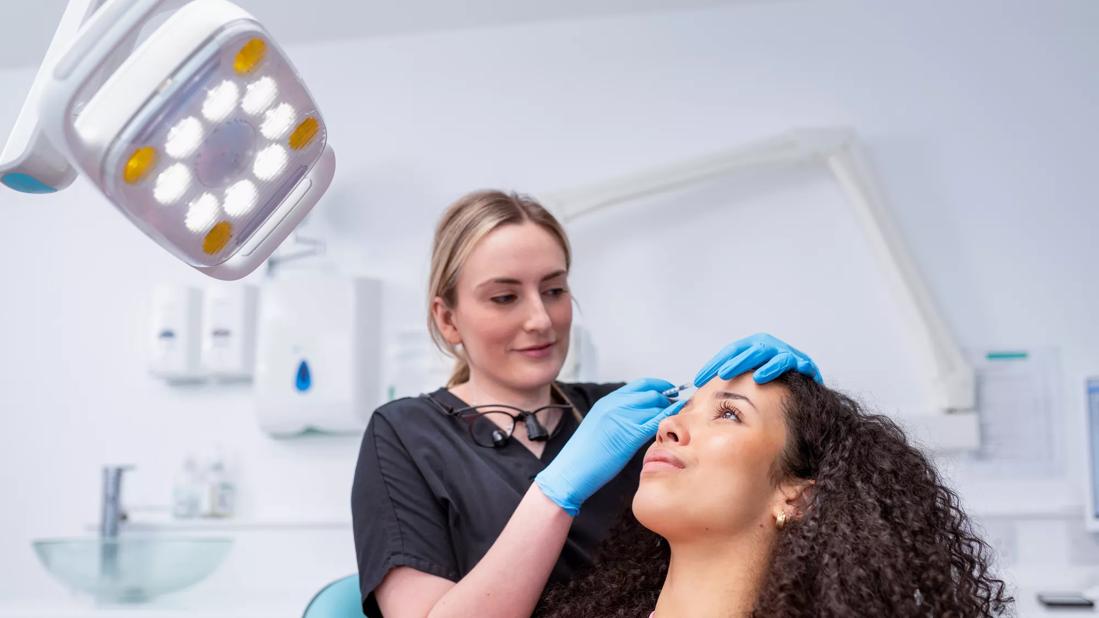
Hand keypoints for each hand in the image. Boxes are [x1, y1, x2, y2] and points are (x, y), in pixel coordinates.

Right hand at [535, 378, 685, 515]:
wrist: (571, 472)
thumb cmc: (584, 456)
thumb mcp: (599, 426)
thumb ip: (618, 417)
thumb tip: (639, 417)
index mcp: (606, 401)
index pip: (640, 385)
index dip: (660, 387)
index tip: (670, 392)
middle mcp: (614, 405)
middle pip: (651, 393)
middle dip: (668, 399)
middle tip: (679, 407)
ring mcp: (621, 418)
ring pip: (655, 405)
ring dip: (670, 409)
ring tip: (680, 417)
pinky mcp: (628, 435)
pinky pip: (655, 422)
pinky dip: (667, 420)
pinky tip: (674, 425)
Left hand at [693, 332, 822, 386]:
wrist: (811, 393)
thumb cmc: (778, 386)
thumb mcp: (753, 380)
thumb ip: (733, 383)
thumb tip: (703, 394)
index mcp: (755, 347)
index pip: (730, 352)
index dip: (713, 365)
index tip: (697, 380)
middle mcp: (769, 346)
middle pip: (746, 350)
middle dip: (730, 362)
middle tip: (717, 375)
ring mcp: (785, 352)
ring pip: (764, 352)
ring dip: (746, 363)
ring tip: (729, 373)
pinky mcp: (802, 362)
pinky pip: (786, 362)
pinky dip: (773, 368)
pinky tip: (761, 376)